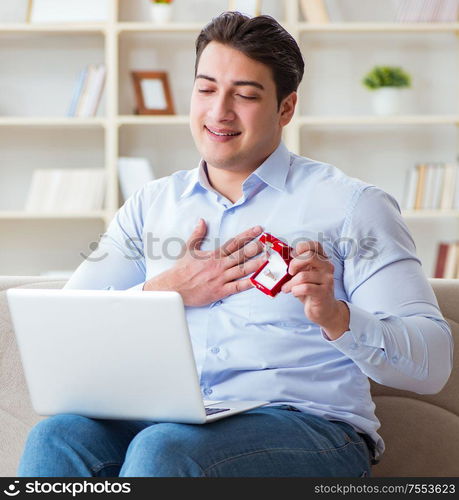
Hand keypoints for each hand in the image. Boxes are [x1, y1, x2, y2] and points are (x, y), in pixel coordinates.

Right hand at [143, 219, 264, 306]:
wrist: (174, 287)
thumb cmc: (181, 269)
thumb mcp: (188, 249)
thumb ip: (197, 234)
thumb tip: (201, 221)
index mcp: (214, 254)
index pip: (234, 242)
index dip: (248, 235)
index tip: (259, 229)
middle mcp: (219, 265)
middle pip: (241, 255)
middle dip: (256, 248)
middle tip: (269, 243)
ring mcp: (221, 278)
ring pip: (242, 270)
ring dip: (256, 264)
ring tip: (268, 260)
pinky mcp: (220, 291)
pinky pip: (237, 287)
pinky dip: (248, 284)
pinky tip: (258, 281)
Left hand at [281, 240, 348, 338]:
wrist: (324, 310)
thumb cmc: (311, 290)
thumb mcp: (304, 275)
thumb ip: (296, 266)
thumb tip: (276, 258)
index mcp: (322, 260)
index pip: (314, 245)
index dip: (300, 248)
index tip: (291, 256)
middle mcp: (327, 267)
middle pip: (309, 256)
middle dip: (294, 263)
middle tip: (289, 272)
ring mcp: (327, 280)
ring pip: (303, 275)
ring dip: (290, 283)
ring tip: (286, 288)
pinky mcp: (323, 293)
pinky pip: (305, 288)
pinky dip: (295, 290)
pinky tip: (294, 293)